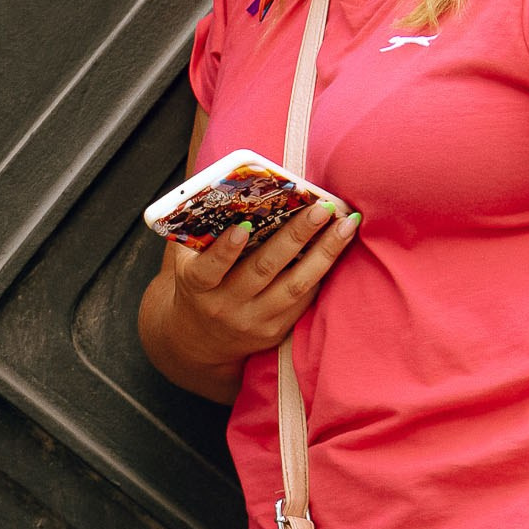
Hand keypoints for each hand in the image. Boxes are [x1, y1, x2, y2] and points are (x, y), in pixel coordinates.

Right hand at [161, 203, 358, 370]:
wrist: (199, 338)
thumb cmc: (196, 285)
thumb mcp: (185, 261)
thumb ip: (194, 232)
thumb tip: (218, 189)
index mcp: (197, 286)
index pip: (209, 269)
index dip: (225, 250)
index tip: (244, 226)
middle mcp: (225, 306)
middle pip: (263, 270)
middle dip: (296, 236)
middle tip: (321, 209)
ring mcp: (253, 321)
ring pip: (294, 286)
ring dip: (323, 253)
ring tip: (344, 226)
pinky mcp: (275, 331)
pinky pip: (303, 300)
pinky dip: (322, 272)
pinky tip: (338, 247)